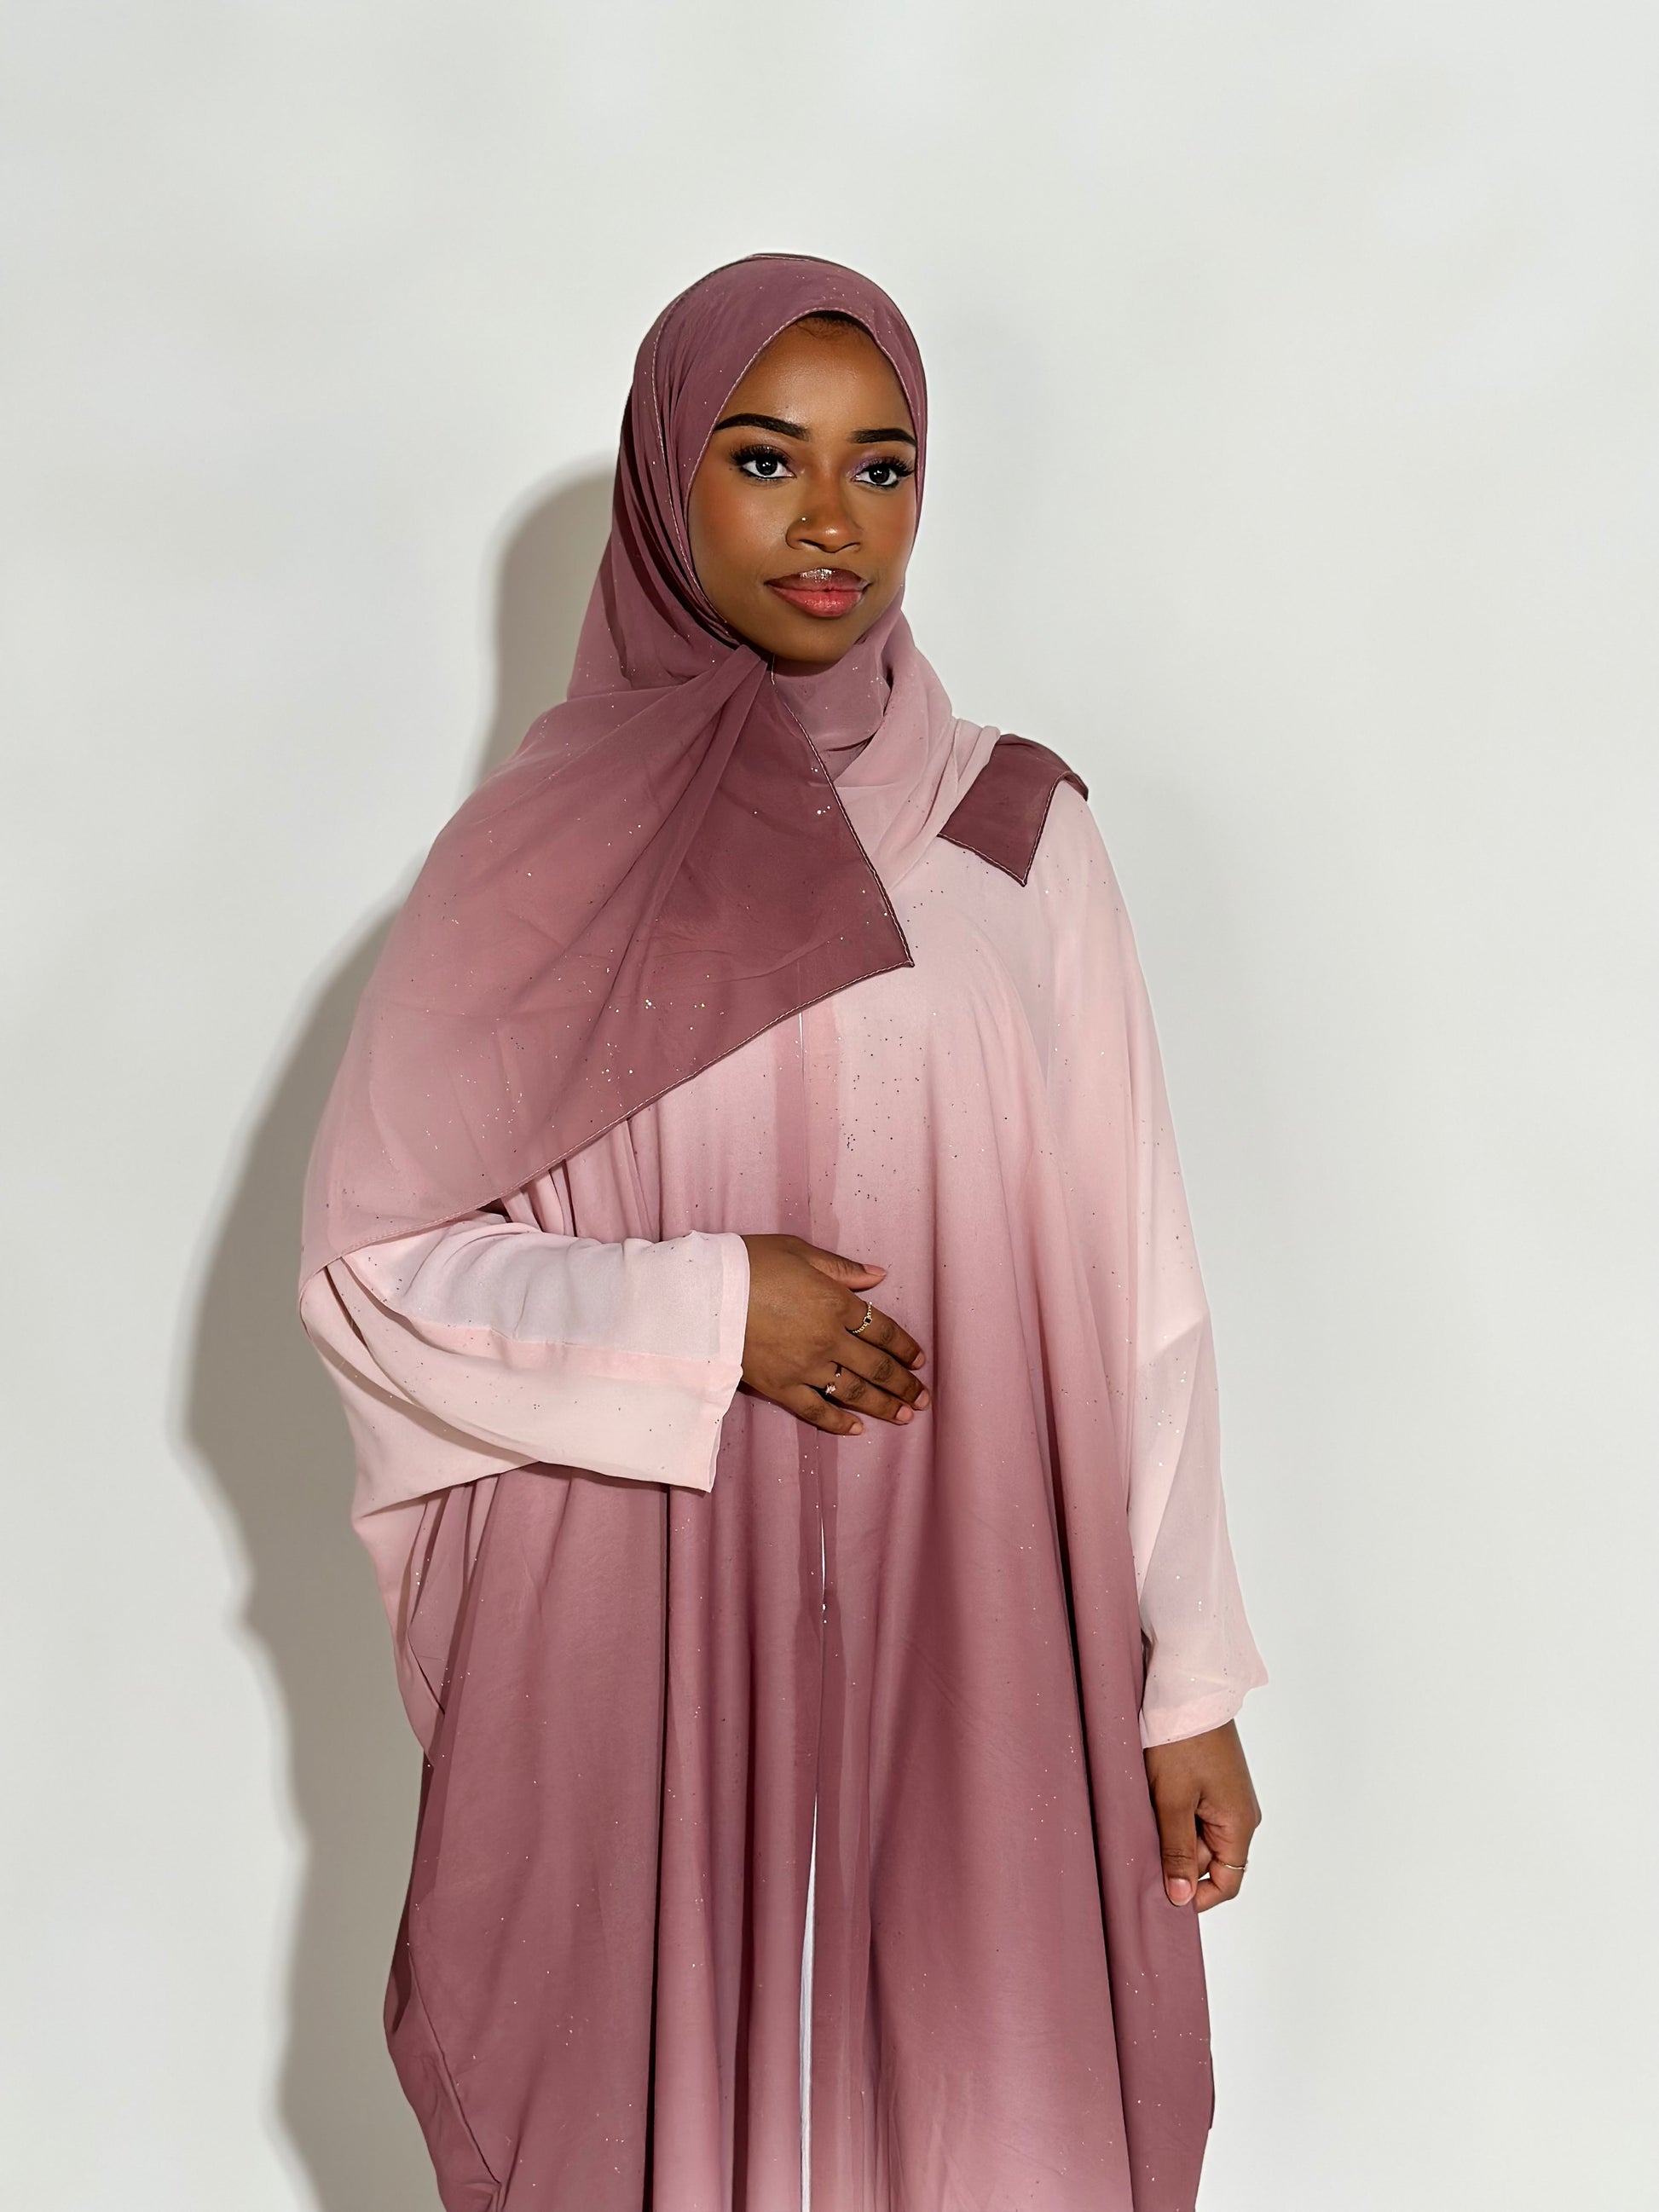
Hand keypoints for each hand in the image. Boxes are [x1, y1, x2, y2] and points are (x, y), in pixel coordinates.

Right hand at [738, 1234, 928, 1436]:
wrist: (703, 1295)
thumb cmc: (750, 1263)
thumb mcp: (799, 1251)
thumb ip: (842, 1268)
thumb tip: (878, 1275)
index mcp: (835, 1302)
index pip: (883, 1329)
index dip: (905, 1347)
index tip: (919, 1360)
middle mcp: (828, 1339)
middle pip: (876, 1366)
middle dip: (903, 1384)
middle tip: (922, 1398)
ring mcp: (805, 1367)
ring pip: (854, 1392)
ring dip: (884, 1406)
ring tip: (905, 1416)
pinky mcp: (780, 1387)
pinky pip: (816, 1410)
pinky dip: (838, 1422)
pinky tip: (857, 1429)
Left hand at [1143, 1720, 1260, 1912]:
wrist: (1187, 1688)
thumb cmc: (1182, 1741)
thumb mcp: (1172, 1801)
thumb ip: (1177, 1852)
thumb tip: (1181, 1899)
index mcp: (1239, 1824)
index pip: (1227, 1883)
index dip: (1197, 1897)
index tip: (1163, 1896)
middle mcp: (1239, 1814)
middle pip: (1209, 1860)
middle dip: (1176, 1861)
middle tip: (1139, 1851)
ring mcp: (1226, 1797)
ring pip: (1197, 1836)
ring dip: (1171, 1835)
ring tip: (1142, 1820)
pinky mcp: (1211, 1782)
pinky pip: (1193, 1813)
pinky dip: (1172, 1815)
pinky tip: (1149, 1804)